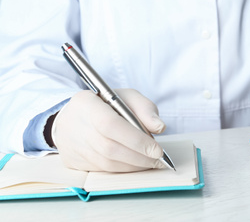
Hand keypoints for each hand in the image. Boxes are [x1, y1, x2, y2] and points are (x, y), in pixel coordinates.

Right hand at [51, 89, 166, 171]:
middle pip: (109, 147)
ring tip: (151, 163)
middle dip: (139, 157)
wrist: (74, 116)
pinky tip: (136, 165)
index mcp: (86, 103)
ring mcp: (71, 145)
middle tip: (159, 160)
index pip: (110, 124)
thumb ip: (145, 108)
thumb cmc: (105, 105)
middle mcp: (74, 124)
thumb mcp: (126, 97)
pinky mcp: (72, 161)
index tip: (157, 150)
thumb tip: (159, 127)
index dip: (135, 140)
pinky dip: (122, 170)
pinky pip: (102, 170)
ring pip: (106, 163)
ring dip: (133, 166)